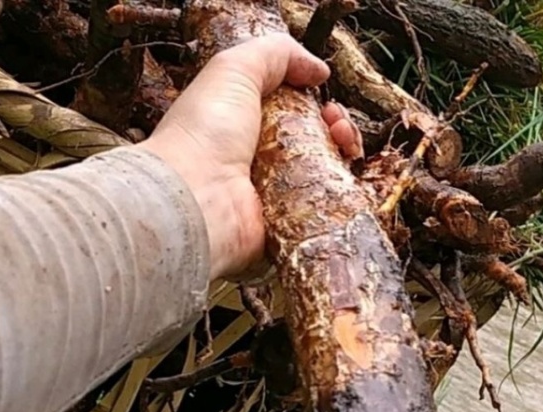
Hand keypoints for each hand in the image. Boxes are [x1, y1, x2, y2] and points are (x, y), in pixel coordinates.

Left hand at [139, 33, 362, 282]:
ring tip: (344, 145)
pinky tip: (345, 177)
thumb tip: (317, 68)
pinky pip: (327, 211)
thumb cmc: (204, 133)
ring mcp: (278, 196)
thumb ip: (276, 54)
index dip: (317, 105)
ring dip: (344, 156)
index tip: (326, 103)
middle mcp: (264, 161)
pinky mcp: (290, 226)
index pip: (296, 114)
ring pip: (329, 176)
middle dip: (338, 130)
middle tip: (337, 126)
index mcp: (248, 125)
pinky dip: (344, 195)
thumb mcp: (234, 69)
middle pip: (319, 144)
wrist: (196, 198)